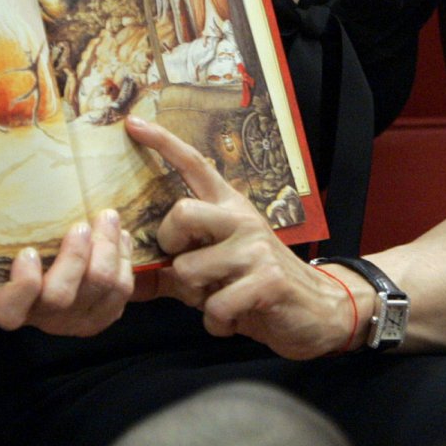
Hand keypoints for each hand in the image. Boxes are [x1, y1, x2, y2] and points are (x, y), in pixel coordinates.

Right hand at [0, 209, 133, 336]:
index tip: (28, 252)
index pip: (10, 309)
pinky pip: (122, 290)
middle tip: (80, 226)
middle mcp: (42, 318)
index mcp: (10, 306)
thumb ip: (6, 232)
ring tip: (106, 218)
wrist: (50, 275)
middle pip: (61, 296)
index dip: (22, 285)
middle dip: (75, 257)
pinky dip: (124, 258)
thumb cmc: (24, 252)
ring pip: (99, 288)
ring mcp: (75, 320)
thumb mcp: (7, 247)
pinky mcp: (103, 315)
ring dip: (107, 249)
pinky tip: (120, 236)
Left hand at [124, 115, 359, 359]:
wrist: (319, 308)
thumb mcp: (215, 270)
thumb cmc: (256, 284)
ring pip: (190, 271)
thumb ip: (172, 270)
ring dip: (196, 297)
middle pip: (181, 213)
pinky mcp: (268, 281)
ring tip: (219, 297)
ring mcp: (256, 248)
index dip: (163, 143)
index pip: (195, 165)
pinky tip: (234, 317)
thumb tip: (127, 276)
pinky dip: (216, 322)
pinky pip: (215, 307)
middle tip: (184, 264)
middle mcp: (242, 219)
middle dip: (170, 245)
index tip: (133, 124)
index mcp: (229, 207)